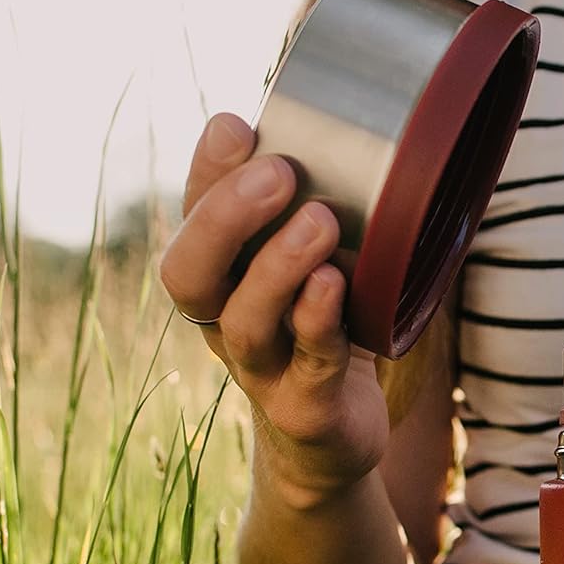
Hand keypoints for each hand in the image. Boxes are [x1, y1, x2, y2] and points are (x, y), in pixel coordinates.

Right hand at [157, 111, 389, 503]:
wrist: (334, 439)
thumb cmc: (328, 333)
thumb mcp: (321, 269)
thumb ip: (321, 213)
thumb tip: (373, 130)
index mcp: (221, 280)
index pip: (193, 218)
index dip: (207, 173)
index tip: (236, 124)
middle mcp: (224, 323)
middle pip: (190, 272)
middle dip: (226, 217)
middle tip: (278, 172)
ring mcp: (260, 370)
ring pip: (244, 319)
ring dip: (278, 266)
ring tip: (320, 221)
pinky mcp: (304, 407)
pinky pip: (307, 363)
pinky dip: (318, 322)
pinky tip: (335, 286)